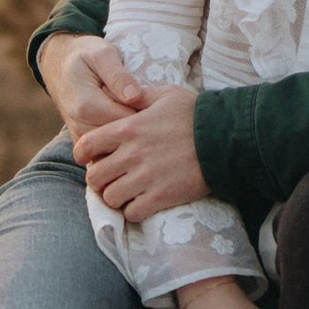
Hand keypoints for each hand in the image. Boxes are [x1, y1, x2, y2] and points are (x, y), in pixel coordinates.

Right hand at [37, 32, 149, 144]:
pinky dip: (119, 139)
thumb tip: (135, 97)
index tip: (154, 100)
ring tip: (137, 110)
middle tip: (149, 105)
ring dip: (130, 133)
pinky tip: (126, 119)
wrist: (59, 65)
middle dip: (140, 126)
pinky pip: (108, 150)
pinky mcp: (83, 143)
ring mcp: (80, 138)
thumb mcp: (102, 54)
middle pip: (123, 139)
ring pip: (117, 147)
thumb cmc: (85, 56)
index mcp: (86, 106)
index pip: (127, 122)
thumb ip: (118, 76)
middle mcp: (81, 127)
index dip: (146, 112)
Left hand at [78, 83, 208, 216]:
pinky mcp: (161, 196)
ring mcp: (145, 177)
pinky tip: (143, 203)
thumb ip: (138, 97)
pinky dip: (134, 211)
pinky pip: (132, 213)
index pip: (86, 145)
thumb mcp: (165, 95)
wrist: (225, 137)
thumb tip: (121, 95)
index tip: (91, 159)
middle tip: (111, 179)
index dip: (83, 155)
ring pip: (110, 198)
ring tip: (127, 193)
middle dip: (99, 180)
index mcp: (128, 128)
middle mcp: (131, 154)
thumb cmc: (196, 113)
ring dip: (116, 197)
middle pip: (94, 177)